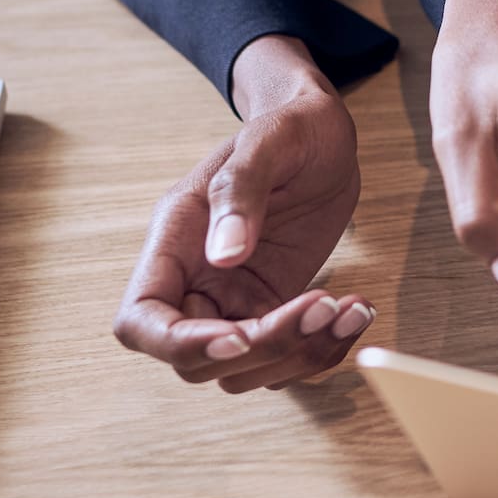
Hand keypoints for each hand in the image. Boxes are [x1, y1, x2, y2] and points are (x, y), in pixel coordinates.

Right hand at [113, 37, 375, 390]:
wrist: (322, 133)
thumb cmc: (289, 127)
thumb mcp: (268, 141)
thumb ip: (240, 192)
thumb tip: (224, 255)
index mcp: (174, 240)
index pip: (141, 320)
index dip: (180, 344)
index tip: (241, 335)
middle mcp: (196, 279)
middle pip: (196, 359)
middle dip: (262, 348)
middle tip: (321, 305)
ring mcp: (234, 299)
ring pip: (244, 370)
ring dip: (299, 355)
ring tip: (349, 308)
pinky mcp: (273, 307)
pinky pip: (286, 356)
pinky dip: (322, 348)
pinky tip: (356, 310)